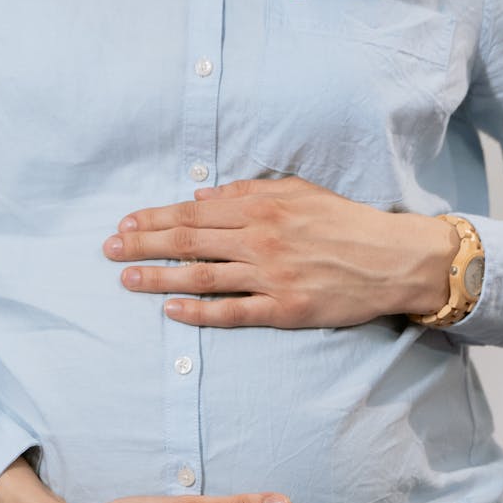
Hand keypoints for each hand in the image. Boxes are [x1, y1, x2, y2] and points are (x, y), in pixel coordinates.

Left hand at [103, 176, 457, 327]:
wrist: (393, 258)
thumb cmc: (345, 222)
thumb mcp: (298, 191)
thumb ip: (248, 191)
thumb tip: (201, 195)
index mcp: (262, 207)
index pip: (193, 213)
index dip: (154, 218)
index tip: (125, 224)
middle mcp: (261, 239)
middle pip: (188, 242)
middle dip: (142, 245)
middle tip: (109, 251)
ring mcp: (271, 276)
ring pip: (202, 276)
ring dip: (159, 277)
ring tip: (126, 280)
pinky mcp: (285, 308)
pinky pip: (233, 311)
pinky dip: (200, 311)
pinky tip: (171, 311)